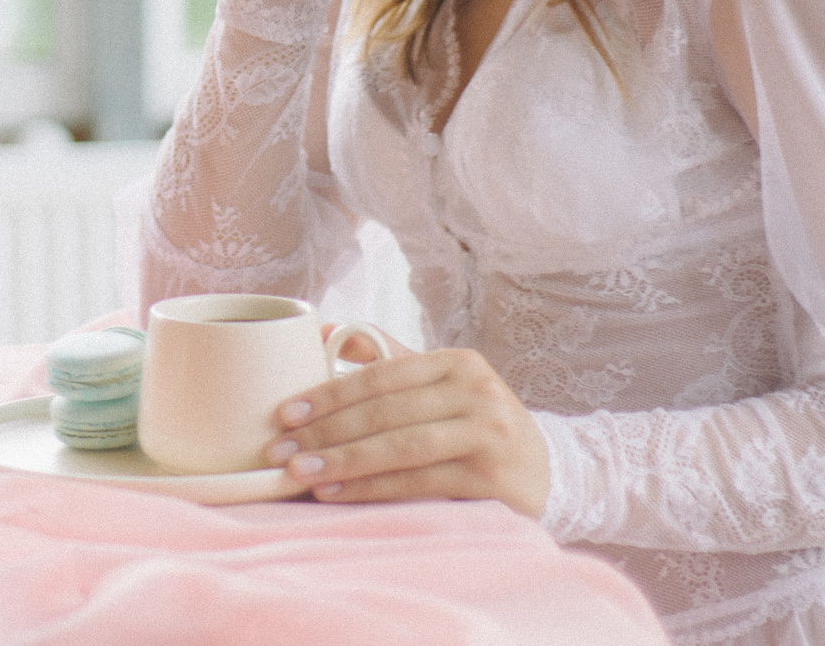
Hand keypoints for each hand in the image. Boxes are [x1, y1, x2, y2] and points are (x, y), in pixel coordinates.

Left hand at [263, 346, 549, 517]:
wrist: (544, 472)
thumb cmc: (474, 426)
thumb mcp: (440, 386)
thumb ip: (386, 359)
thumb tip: (321, 329)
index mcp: (457, 361)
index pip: (380, 374)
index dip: (329, 393)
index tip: (286, 412)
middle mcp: (476, 390)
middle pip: (385, 411)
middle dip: (326, 432)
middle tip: (280, 449)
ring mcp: (487, 432)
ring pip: (400, 447)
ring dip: (343, 461)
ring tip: (299, 473)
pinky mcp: (492, 476)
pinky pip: (419, 483)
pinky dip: (372, 489)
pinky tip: (337, 494)